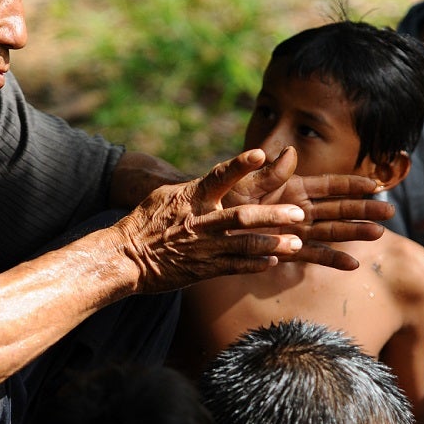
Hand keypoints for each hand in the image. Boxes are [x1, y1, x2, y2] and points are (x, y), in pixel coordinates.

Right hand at [114, 149, 320, 292]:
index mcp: (191, 197)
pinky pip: (235, 267)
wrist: (125, 257)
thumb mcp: (167, 196)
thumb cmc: (145, 222)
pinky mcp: (203, 269)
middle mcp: (200, 221)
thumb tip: (219, 178)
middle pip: (242, 217)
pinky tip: (274, 261)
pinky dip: (256, 264)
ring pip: (245, 245)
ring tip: (297, 243)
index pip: (219, 176)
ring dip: (273, 244)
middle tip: (299, 213)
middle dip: (273, 216)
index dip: (240, 165)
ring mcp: (203, 247)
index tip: (260, 154)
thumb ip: (196, 188)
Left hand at [224, 147, 393, 259]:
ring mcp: (293, 230)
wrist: (202, 224)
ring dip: (354, 233)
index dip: (351, 184)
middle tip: (391, 210)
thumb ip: (267, 173)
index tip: (376, 184)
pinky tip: (352, 265)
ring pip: (330, 231)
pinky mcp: (285, 250)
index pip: (327, 184)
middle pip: (336, 208)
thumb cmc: (219, 198)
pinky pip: (311, 255)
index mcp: (290, 187)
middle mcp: (297, 208)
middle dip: (363, 208)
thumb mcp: (243, 183)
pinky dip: (331, 260)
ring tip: (379, 234)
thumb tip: (290, 153)